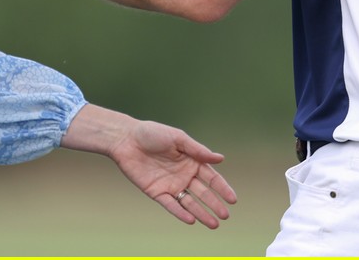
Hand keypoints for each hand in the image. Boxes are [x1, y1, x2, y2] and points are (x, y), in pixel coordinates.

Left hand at [108, 120, 237, 228]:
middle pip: (203, 193)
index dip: (222, 188)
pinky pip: (170, 205)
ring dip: (201, 213)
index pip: (211, 178)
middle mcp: (183, 175)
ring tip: (214, 224)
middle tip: (225, 215)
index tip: (232, 199)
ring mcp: (171, 185)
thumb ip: (197, 150)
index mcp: (191, 161)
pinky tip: (191, 220)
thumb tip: (220, 159)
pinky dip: (180, 213)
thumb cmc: (152, 134)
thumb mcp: (177, 138)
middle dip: (214, 204)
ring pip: (189, 202)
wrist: (125, 139)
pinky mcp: (156, 192)